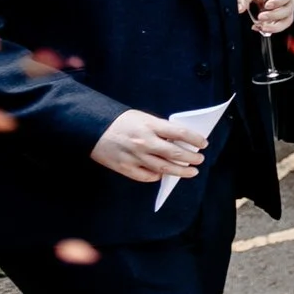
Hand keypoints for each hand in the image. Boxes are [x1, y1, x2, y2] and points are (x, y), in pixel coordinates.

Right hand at [90, 109, 208, 182]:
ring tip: (191, 171)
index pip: (180, 133)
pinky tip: (163, 174)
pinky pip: (147, 176)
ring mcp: (135, 156)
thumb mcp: (142, 118)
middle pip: (175, 154)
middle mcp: (144, 142)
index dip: (195, 139)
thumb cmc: (120, 121)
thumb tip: (180, 140)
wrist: (90, 128)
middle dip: (192, 158)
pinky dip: (158, 176)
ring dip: (181, 171)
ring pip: (164, 168)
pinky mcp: (125, 167)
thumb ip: (160, 128)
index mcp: (149, 125)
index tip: (203, 143)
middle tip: (200, 160)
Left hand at [237, 0, 293, 34]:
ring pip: (285, 21)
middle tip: (260, 17)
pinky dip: (270, 29)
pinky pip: (279, 27)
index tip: (267, 5)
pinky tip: (260, 28)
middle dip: (273, 15)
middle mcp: (289, 1)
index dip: (277, 1)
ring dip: (274, 26)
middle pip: (287, 10)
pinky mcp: (282, 21)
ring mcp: (287, 12)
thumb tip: (240, 8)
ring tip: (261, 27)